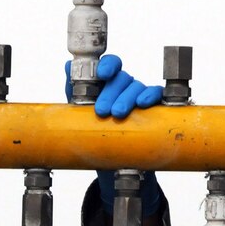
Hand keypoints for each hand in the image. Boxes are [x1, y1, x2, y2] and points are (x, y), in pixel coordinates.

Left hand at [63, 54, 163, 214]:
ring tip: (117, 114)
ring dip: (127, 98)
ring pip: (136, 87)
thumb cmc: (95, 131)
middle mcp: (124, 86)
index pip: (111, 65)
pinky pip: (156, 94)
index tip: (102, 74)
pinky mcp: (154, 108)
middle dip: (111, 93)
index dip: (108, 65)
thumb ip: (74, 88)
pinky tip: (142, 103)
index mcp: (107, 83)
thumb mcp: (80, 110)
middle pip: (122, 78)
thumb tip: (68, 64)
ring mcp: (139, 95)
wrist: (111, 161)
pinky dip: (150, 95)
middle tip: (102, 111)